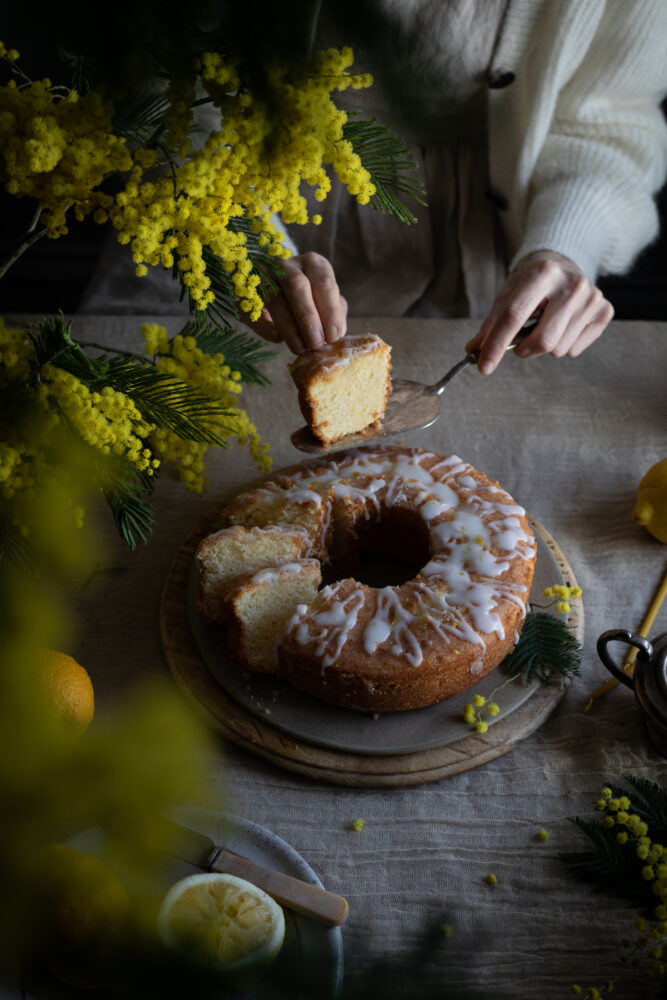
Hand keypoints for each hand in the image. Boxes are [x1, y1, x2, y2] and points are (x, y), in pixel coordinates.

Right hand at [245, 252, 346, 353]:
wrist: (268, 290)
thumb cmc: (306, 301)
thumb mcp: (323, 303)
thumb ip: (332, 314)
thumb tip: (335, 333)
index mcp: (313, 264)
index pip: (324, 283)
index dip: (330, 311)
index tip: (334, 336)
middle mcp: (289, 264)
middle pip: (297, 285)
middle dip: (308, 317)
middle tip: (316, 344)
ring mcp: (263, 274)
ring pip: (275, 297)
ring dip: (289, 326)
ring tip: (300, 349)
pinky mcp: (245, 290)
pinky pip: (254, 308)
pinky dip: (266, 326)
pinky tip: (277, 338)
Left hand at [465, 251, 613, 373]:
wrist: (561, 265)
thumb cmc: (530, 284)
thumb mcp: (507, 296)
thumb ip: (491, 325)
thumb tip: (474, 352)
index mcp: (542, 273)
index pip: (514, 316)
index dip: (496, 345)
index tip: (483, 367)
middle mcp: (572, 283)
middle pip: (543, 340)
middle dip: (524, 350)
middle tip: (519, 344)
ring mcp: (593, 297)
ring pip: (558, 349)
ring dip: (544, 347)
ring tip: (545, 326)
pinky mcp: (605, 311)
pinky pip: (574, 350)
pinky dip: (562, 346)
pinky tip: (563, 326)